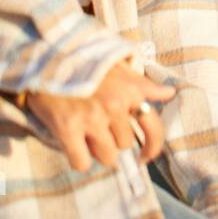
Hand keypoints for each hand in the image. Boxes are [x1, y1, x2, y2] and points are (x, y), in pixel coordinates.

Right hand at [26, 62, 174, 171]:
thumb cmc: (86, 61)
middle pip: (125, 144)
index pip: (154, 128)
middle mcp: (116, 105)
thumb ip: (144, 85)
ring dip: (97, 150)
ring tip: (84, 133)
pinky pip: (82, 163)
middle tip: (97, 124)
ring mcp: (92, 117)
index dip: (152, 147)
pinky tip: (73, 145)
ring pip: (107, 156)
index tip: (145, 157)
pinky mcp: (68, 128)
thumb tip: (170, 93)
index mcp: (132, 91)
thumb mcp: (121, 66)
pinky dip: (79, 159)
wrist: (47, 55)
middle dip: (112, 139)